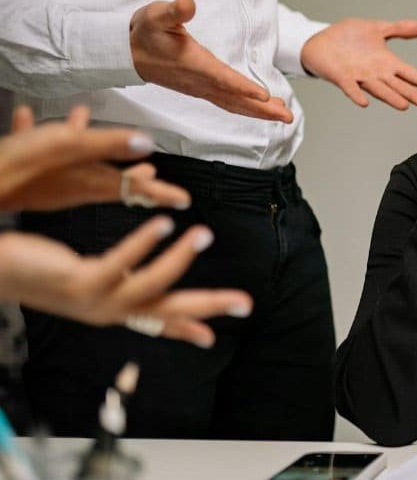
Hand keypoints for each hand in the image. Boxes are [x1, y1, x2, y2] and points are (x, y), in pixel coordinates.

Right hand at [0, 105, 189, 211]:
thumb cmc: (20, 164)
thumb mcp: (70, 145)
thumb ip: (108, 144)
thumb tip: (145, 142)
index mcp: (91, 182)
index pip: (137, 190)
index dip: (162, 194)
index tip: (183, 199)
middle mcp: (74, 187)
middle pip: (113, 180)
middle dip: (132, 173)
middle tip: (151, 171)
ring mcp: (51, 183)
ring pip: (79, 164)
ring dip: (92, 148)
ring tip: (102, 133)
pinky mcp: (28, 176)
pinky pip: (43, 153)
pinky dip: (46, 135)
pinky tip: (31, 115)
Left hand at [0, 217, 252, 347]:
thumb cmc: (28, 263)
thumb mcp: (84, 267)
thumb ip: (121, 256)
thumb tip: (158, 224)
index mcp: (108, 306)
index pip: (156, 320)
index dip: (185, 328)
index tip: (211, 337)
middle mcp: (105, 309)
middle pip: (167, 311)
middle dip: (208, 307)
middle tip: (243, 302)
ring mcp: (93, 299)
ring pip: (150, 287)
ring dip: (181, 260)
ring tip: (203, 234)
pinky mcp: (78, 283)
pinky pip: (119, 266)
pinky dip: (145, 245)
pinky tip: (164, 224)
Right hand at [130, 0, 292, 122]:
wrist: (126, 53)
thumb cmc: (145, 32)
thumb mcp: (157, 15)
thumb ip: (174, 11)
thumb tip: (187, 2)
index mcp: (194, 64)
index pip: (222, 78)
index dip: (242, 87)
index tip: (263, 95)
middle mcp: (200, 81)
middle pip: (235, 99)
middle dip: (262, 109)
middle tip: (287, 116)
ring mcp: (200, 88)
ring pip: (233, 104)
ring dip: (259, 112)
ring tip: (283, 114)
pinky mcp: (201, 90)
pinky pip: (228, 103)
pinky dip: (246, 108)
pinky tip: (261, 108)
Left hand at [300, 18, 416, 109]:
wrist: (319, 40)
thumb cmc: (348, 36)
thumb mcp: (379, 28)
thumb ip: (402, 29)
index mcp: (386, 62)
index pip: (411, 74)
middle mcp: (376, 73)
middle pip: (398, 85)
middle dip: (412, 94)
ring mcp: (359, 76)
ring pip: (379, 89)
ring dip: (390, 97)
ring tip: (403, 105)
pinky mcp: (341, 77)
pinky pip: (350, 88)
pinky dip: (357, 95)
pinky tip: (364, 102)